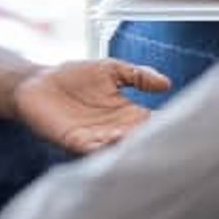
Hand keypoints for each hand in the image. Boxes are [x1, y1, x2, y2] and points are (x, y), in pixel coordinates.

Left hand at [12, 59, 166, 153]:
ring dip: (126, 145)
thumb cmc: (73, 76)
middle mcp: (114, 129)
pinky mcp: (74, 142)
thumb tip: (167, 83)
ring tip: (136, 136)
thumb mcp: (111, 69)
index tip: (180, 125)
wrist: (38, 83)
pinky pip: (92, 149)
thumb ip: (138, 75)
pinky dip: (102, 146)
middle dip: (148, 141)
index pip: (150, 123)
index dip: (164, 124)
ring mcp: (95, 137)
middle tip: (163, 141)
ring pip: (117, 148)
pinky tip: (111, 138)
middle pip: (137, 139)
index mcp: (126, 113)